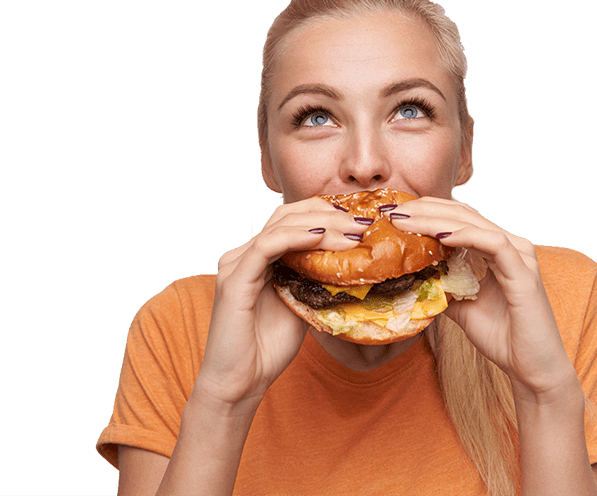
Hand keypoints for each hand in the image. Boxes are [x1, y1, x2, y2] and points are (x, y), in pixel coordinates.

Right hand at [193, 198, 369, 411]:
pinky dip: (295, 237)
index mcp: (258, 258)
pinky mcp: (234, 280)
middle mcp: (243, 255)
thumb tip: (348, 266)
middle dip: (328, 213)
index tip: (360, 222)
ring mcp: (236, 264)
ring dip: (321, 224)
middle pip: (287, 215)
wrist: (239, 384)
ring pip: (280, 225)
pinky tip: (320, 237)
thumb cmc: (267, 349)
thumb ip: (314, 281)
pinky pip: (267, 246)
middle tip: (362, 223)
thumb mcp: (301, 306)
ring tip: (351, 231)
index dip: (326, 214)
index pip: (292, 220)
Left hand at [389, 196, 575, 396]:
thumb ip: (443, 287)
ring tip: (407, 220)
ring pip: (475, 224)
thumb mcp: (461, 307)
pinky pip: (494, 244)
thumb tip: (412, 277)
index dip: (427, 211)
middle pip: (463, 214)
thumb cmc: (502, 337)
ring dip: (437, 219)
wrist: (531, 369)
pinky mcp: (524, 273)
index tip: (395, 215)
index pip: (459, 218)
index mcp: (497, 250)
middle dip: (425, 209)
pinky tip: (440, 236)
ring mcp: (520, 257)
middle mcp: (510, 246)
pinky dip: (466, 236)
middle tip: (393, 211)